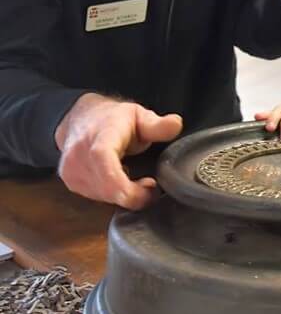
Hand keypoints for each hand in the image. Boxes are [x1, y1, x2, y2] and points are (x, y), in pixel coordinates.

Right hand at [55, 93, 182, 209]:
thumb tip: (176, 125)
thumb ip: (157, 125)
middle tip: (150, 185)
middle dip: (133, 193)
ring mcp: (72, 170)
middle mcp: (80, 154)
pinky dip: (112, 195)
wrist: (80, 119)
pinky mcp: (71, 182)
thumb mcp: (139, 115)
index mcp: (100, 136)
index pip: (103, 159)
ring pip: (102, 196)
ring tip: (138, 182)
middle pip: (106, 187)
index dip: (122, 182)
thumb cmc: (111, 118)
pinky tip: (121, 182)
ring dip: (123, 195)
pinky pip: (95, 197)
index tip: (147, 188)